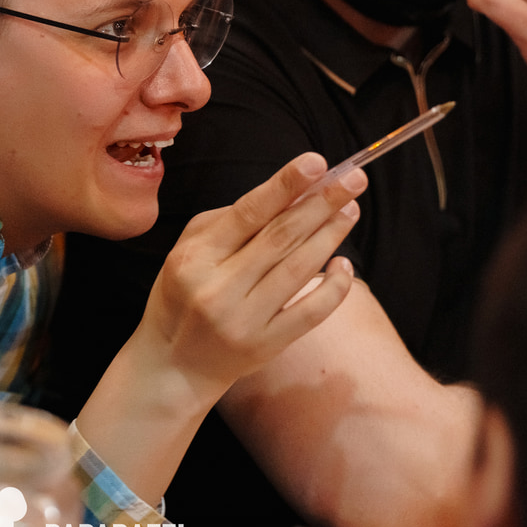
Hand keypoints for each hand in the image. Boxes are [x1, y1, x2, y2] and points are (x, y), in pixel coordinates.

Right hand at [134, 152, 362, 394]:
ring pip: (298, 269)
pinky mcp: (266, 345)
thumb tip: (284, 195)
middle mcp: (219, 288)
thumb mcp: (185, 253)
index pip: (248, 213)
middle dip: (321, 204)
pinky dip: (333, 288)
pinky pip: (310, 313)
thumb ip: (225, 222)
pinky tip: (344, 265)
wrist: (173, 365)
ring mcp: (244, 320)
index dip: (285, 186)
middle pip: (280, 237)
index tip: (317, 161)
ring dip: (330, 236)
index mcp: (196, 258)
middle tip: (353, 178)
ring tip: (350, 209)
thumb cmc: (182, 296)